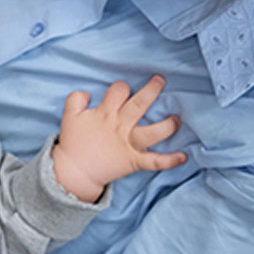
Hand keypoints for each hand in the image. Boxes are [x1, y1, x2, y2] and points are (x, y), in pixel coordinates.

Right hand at [51, 76, 187, 201]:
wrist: (75, 171)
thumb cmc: (73, 142)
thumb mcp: (69, 116)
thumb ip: (76, 99)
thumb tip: (87, 93)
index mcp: (105, 114)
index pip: (118, 91)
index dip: (122, 87)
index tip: (123, 90)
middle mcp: (120, 126)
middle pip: (139, 104)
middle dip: (152, 90)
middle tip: (161, 81)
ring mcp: (129, 144)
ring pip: (154, 132)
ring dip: (169, 125)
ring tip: (176, 118)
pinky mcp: (134, 161)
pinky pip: (155, 161)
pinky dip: (170, 160)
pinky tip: (183, 156)